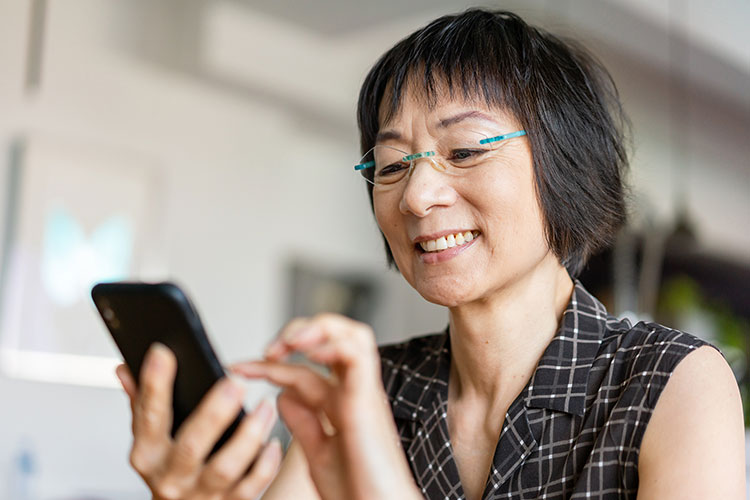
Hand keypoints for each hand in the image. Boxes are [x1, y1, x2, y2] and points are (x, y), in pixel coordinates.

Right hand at [115, 343, 281, 498]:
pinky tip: (272, 443)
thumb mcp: (150, 439)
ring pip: (225, 468)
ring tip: (264, 408)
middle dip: (214, 413)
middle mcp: (170, 477)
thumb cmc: (168, 470)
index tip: (163, 353)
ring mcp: (199, 493)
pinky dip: (265, 465)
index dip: (154, 384)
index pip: (148, 416)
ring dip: (249, 435)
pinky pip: (251, 487)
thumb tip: (127, 369)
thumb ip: (142, 404)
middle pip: (191, 445)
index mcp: (147, 454)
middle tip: (235, 383)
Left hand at [230, 314, 420, 499]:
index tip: (238, 369)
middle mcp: (354, 392)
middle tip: (268, 349)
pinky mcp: (367, 399)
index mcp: (342, 405)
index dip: (268, 365)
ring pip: (351, 335)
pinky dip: (332, 343)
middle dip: (298, 331)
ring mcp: (363, 392)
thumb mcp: (319, 453)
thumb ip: (304, 423)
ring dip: (316, 329)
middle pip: (335, 337)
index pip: (304, 368)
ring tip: (288, 342)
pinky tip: (309, 353)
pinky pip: (357, 354)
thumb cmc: (357, 490)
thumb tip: (282, 394)